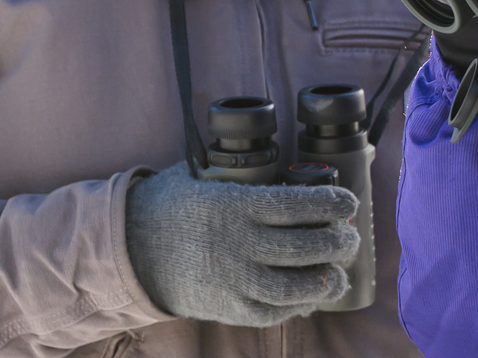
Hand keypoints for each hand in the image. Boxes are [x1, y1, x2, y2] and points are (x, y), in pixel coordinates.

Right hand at [124, 162, 359, 326]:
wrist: (126, 251)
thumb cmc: (169, 206)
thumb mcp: (202, 177)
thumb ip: (240, 176)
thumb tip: (282, 165)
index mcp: (235, 205)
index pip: (297, 204)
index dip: (331, 204)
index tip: (349, 202)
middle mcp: (238, 244)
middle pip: (303, 247)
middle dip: (338, 243)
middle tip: (351, 237)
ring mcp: (232, 280)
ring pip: (292, 286)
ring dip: (324, 279)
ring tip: (339, 272)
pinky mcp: (226, 308)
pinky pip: (271, 313)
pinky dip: (296, 306)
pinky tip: (310, 296)